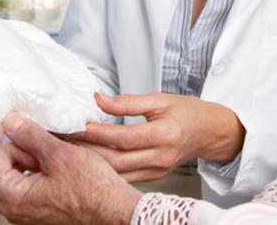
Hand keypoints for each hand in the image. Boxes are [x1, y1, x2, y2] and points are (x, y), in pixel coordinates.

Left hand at [0, 113, 141, 224]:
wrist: (114, 210)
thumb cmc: (94, 191)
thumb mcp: (60, 154)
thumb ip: (31, 135)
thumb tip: (12, 122)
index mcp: (11, 195)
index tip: (0, 113)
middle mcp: (12, 206)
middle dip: (10, 143)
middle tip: (32, 130)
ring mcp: (24, 208)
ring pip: (10, 171)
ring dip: (25, 154)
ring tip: (52, 147)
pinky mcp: (37, 206)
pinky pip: (25, 180)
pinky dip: (34, 165)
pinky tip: (54, 158)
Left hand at [72, 92, 245, 182]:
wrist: (209, 132)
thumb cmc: (188, 113)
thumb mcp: (161, 99)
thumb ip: (128, 102)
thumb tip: (99, 100)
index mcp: (165, 134)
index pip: (125, 137)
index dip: (99, 132)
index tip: (78, 124)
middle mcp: (161, 156)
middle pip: (116, 160)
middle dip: (88, 151)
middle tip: (67, 138)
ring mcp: (157, 170)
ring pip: (117, 173)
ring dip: (92, 163)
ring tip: (72, 149)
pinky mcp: (153, 177)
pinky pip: (124, 177)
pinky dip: (105, 170)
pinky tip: (90, 160)